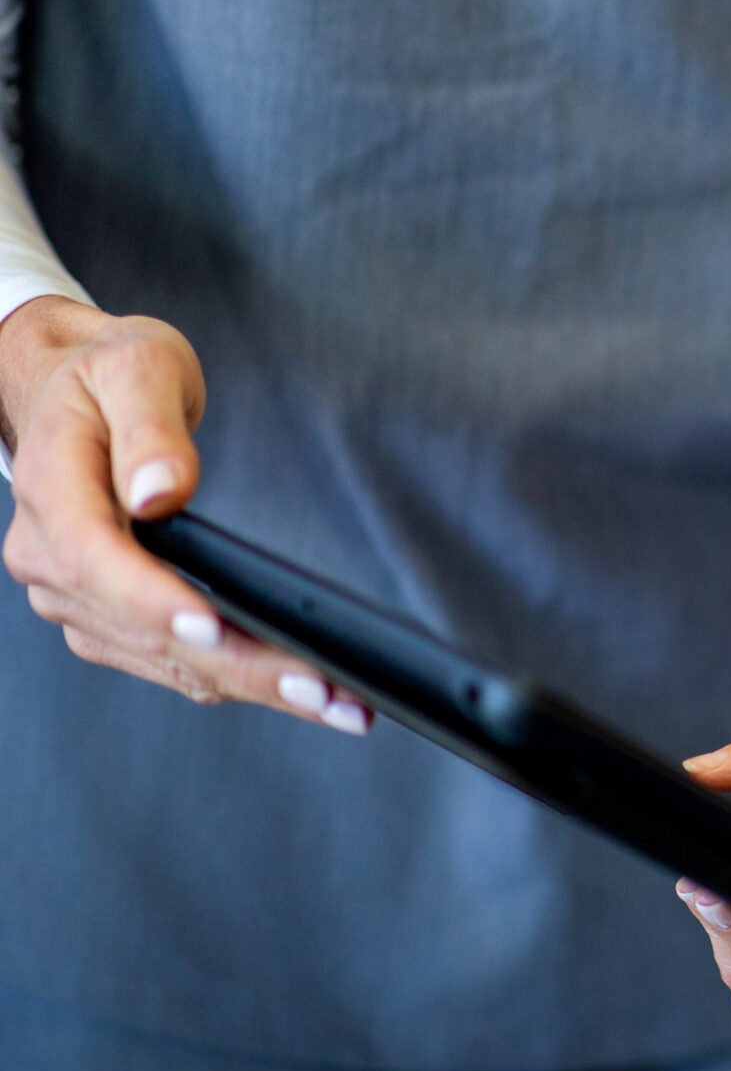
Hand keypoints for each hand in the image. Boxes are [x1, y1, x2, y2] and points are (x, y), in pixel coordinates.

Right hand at [0, 296, 368, 732]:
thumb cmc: (110, 374)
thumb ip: (149, 427)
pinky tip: (303, 692)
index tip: (212, 623)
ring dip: (252, 687)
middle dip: (239, 664)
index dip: (151, 599)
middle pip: (144, 630)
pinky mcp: (111, 620)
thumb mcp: (136, 367)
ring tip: (338, 703)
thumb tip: (158, 489)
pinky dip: (238, 679)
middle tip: (325, 690)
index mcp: (51, 493)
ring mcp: (78, 599)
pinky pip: (174, 662)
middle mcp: (51, 560)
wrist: (76, 389)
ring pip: (167, 660)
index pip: (94, 561)